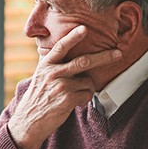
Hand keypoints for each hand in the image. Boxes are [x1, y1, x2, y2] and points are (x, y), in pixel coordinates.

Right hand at [7, 26, 123, 148]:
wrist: (29, 120)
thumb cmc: (38, 96)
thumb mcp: (40, 75)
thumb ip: (50, 62)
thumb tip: (56, 46)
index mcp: (46, 64)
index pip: (61, 47)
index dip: (73, 37)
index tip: (84, 28)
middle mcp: (53, 73)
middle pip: (84, 61)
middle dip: (104, 57)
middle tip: (118, 53)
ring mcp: (61, 86)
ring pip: (88, 81)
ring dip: (87, 88)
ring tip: (75, 93)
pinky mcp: (67, 99)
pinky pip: (87, 95)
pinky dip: (84, 99)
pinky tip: (72, 102)